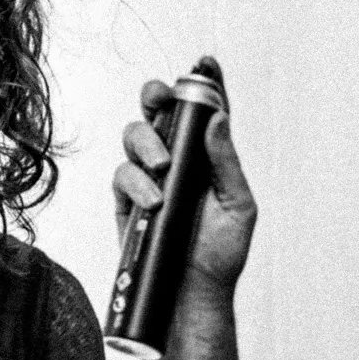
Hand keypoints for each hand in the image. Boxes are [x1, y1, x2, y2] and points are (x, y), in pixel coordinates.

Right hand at [112, 59, 258, 298]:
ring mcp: (148, 177)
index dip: (204, 81)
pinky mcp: (125, 199)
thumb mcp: (237, 207)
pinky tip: (153, 199)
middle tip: (163, 98)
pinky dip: (135, 179)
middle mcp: (177, 160)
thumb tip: (217, 117)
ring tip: (163, 168)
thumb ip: (225, 161)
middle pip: (160, 110)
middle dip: (157, 94)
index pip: (205, 110)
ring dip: (147, 141)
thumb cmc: (219, 256)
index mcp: (208, 157)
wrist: (189, 297)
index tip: (205, 61)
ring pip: (135, 135)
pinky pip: (121, 172)